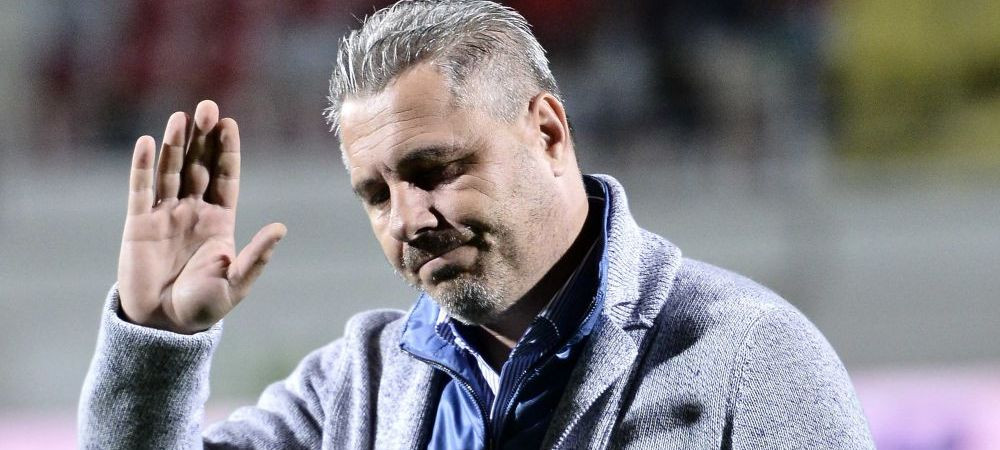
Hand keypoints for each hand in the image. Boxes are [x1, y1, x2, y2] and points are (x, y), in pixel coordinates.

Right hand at [117, 100, 285, 333]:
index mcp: (221, 220)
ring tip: (181, 118)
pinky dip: (142, 167)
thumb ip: (257, 256)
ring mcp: (165, 215)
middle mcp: (194, 211)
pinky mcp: (138, 225)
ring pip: (171, 171)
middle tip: (208, 108)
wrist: (164, 326)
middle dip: (203, 137)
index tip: (230, 123)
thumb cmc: (204, 306)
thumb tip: (281, 228)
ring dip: (175, 144)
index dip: (227, 151)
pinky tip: (146, 143)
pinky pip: (140, 190)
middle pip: (199, 165)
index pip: (225, 177)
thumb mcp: (236, 283)